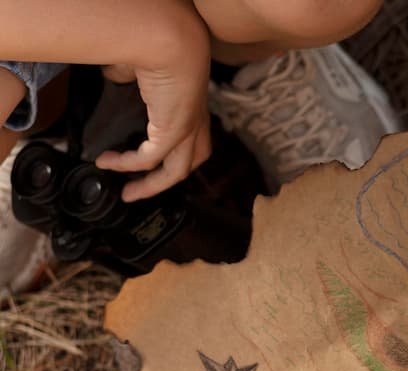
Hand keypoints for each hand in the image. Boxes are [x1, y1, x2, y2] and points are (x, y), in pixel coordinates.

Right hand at [94, 9, 211, 202]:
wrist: (166, 39)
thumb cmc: (155, 44)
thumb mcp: (139, 64)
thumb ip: (129, 76)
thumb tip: (114, 74)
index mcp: (193, 107)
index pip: (192, 142)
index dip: (172, 157)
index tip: (147, 164)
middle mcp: (197, 122)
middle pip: (189, 164)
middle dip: (163, 182)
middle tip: (137, 191)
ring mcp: (190, 129)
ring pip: (176, 172)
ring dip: (150, 186)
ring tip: (126, 192)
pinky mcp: (175, 132)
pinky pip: (150, 159)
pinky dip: (128, 164)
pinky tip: (109, 162)